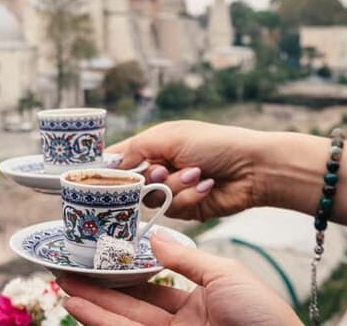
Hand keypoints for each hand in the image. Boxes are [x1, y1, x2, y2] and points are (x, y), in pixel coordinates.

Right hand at [58, 231, 300, 325]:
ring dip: (91, 303)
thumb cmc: (263, 315)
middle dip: (100, 286)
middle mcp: (183, 320)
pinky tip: (78, 307)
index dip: (128, 269)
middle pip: (132, 301)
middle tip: (70, 269)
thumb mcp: (224, 274)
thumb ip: (184, 258)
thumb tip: (153, 236)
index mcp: (201, 298)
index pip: (155, 281)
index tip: (103, 254)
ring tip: (63, 285)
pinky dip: (99, 320)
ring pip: (122, 318)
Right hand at [109, 120, 266, 220]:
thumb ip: (137, 148)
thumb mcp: (171, 136)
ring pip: (151, 199)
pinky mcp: (185, 207)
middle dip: (150, 177)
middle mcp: (158, 167)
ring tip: (197, 173)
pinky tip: (206, 185)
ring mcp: (171, 189)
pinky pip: (172, 209)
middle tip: (163, 170)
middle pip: (131, 184)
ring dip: (175, 186)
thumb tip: (114, 165)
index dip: (106, 167)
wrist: (253, 168)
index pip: (119, 157)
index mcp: (153, 144)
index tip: (94, 176)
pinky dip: (189, 197)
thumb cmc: (214, 143)